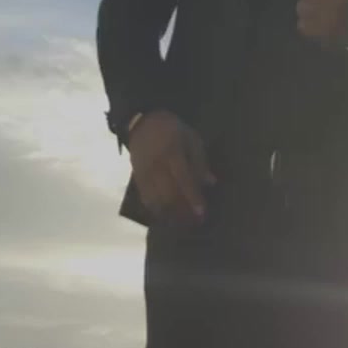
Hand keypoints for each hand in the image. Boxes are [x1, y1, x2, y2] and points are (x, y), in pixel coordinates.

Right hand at [127, 110, 214, 224]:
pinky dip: (156, 210)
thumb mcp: (191, 138)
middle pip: (169, 194)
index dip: (193, 197)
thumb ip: (200, 161)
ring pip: (156, 200)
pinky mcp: (136, 178)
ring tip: (183, 224)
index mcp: (172, 152)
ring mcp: (144, 173)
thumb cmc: (172, 129)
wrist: (143, 123)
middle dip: (183, 211)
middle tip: (196, 222)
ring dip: (170, 214)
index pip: (183, 179)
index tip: (202, 212)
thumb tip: (211, 182)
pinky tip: (166, 218)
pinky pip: (146, 199)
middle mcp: (156, 165)